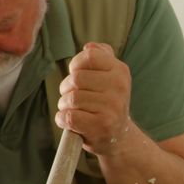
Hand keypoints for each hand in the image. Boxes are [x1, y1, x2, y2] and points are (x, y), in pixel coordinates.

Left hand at [56, 42, 132, 156]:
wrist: (118, 137)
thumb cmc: (108, 103)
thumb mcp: (111, 76)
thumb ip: (101, 56)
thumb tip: (88, 46)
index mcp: (120, 71)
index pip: (88, 56)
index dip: (76, 65)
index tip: (78, 75)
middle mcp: (119, 87)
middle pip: (75, 78)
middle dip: (66, 88)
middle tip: (73, 97)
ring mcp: (111, 107)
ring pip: (70, 98)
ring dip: (64, 105)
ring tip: (74, 110)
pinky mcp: (100, 126)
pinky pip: (68, 116)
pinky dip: (62, 119)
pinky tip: (70, 121)